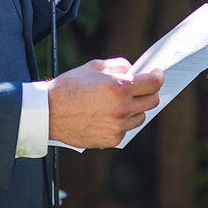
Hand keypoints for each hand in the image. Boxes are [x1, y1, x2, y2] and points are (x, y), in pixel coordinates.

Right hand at [46, 58, 163, 148]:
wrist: (49, 112)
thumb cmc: (70, 86)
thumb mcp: (96, 66)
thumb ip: (121, 66)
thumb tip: (136, 71)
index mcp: (120, 87)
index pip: (154, 83)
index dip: (158, 76)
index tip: (155, 74)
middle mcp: (122, 109)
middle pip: (153, 101)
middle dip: (149, 92)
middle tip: (140, 87)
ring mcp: (117, 127)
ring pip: (141, 117)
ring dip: (135, 108)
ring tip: (119, 102)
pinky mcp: (111, 140)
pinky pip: (126, 130)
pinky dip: (121, 122)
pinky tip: (107, 115)